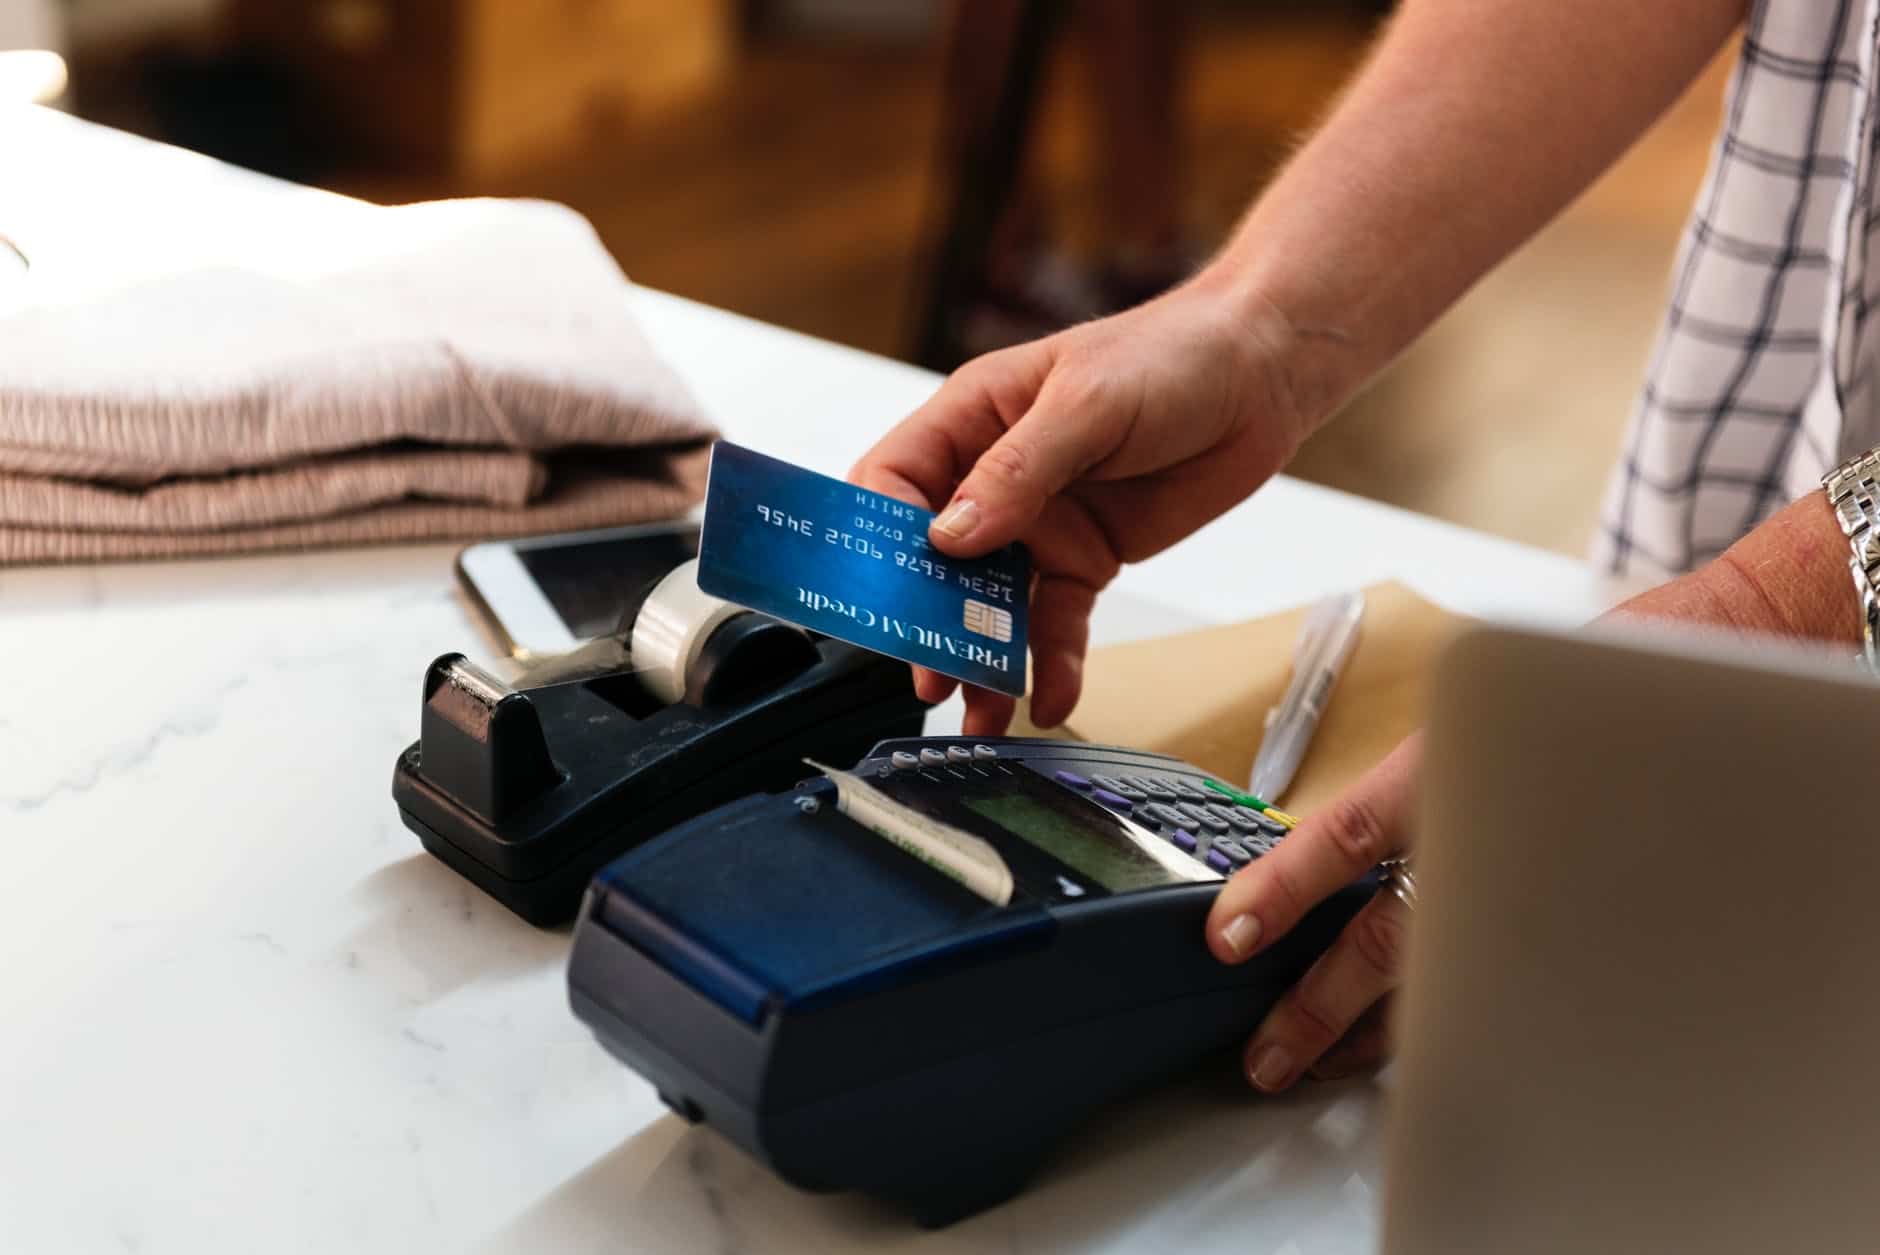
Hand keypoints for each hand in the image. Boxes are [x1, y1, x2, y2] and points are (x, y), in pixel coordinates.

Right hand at [851, 281, 1310, 734]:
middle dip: (925, 619)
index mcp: (971, 418)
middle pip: (933, 559)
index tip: (883, 595)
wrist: (1262, 376)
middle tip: (927, 672)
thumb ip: (1017, 472)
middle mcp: (993, 475)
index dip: (878, 540)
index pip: (894, 482)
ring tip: (977, 710)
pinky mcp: (1086, 558)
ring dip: (980, 658)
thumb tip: (948, 536)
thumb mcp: (1086, 404)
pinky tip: (1050, 699)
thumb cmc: (1171, 356)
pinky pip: (1057, 621)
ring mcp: (1039, 523)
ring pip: (989, 603)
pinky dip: (1052, 663)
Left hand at [1205, 489, 1859, 1090]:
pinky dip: (1450, 1009)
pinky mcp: (1570, 905)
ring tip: (1320, 1063)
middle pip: (1385, 937)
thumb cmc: (1574, 682)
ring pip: (1440, 972)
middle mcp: (1484, 826)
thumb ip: (1403, 783)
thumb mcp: (1467, 712)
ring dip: (1374, 1027)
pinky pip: (1499, 974)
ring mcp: (1532, 874)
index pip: (1345, 837)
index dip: (1281, 888)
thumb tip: (1325, 852)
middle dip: (1317, 1005)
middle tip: (1265, 1050)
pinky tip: (1412, 1038)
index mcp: (1446, 766)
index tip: (1228, 933)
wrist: (1700, 662)